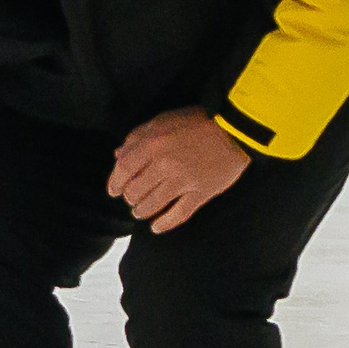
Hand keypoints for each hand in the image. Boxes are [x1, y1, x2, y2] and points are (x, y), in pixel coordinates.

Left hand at [107, 106, 250, 232]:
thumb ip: (138, 136)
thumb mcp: (163, 120)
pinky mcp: (201, 193)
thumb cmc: (197, 120)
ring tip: (140, 212)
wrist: (234, 128)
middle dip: (130, 198)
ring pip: (153, 205)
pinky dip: (164, 224)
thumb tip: (118, 155)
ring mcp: (183, 181)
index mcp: (153, 143)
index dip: (115, 182)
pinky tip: (156, 227)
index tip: (114, 191)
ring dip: (142, 211)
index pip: (124, 169)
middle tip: (132, 199)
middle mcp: (164, 164)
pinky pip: (178, 214)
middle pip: (136, 190)